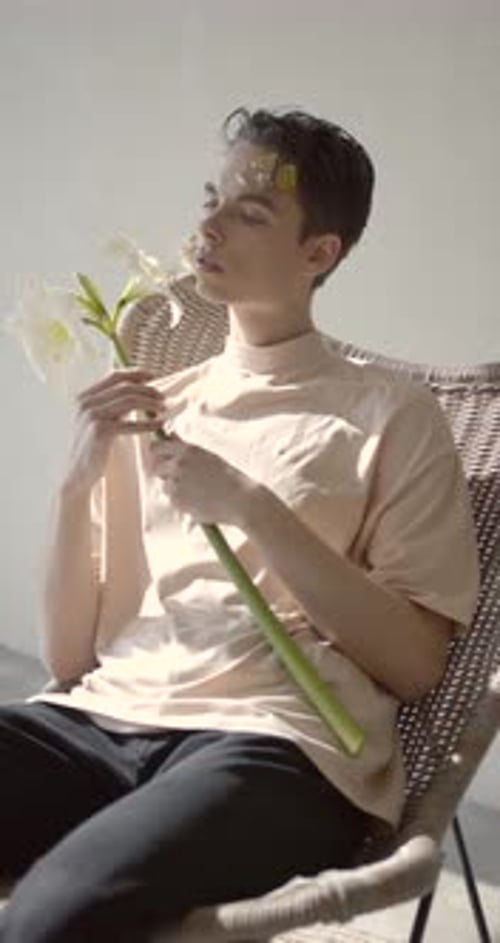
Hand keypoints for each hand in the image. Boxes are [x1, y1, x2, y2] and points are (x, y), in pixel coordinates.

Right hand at [62, 368, 167, 497]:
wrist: (78, 473)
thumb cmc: (92, 448)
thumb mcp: (100, 420)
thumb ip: (113, 406)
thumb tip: (138, 393)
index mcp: (84, 397)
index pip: (114, 376)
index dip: (136, 374)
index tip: (153, 376)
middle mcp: (85, 403)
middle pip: (124, 387)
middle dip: (147, 389)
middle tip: (162, 396)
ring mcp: (92, 416)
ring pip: (129, 401)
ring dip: (149, 402)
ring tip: (163, 408)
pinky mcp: (100, 431)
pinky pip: (130, 423)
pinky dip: (147, 423)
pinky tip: (158, 424)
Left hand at [149, 433, 255, 525]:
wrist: (239, 499)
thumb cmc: (228, 477)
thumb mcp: (207, 456)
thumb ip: (186, 449)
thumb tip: (170, 436)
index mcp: (187, 450)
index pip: (157, 448)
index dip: (158, 455)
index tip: (162, 460)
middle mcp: (179, 464)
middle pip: (155, 467)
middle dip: (164, 474)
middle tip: (180, 480)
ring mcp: (176, 482)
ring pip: (165, 486)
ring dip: (175, 489)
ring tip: (197, 492)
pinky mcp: (177, 500)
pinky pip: (172, 500)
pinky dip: (182, 501)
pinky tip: (199, 501)